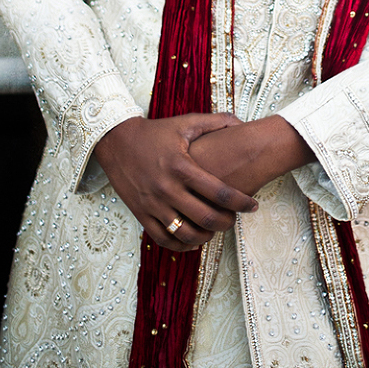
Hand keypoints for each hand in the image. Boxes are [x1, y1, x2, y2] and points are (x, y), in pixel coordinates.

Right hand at [92, 111, 294, 251]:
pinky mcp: (141, 213)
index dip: (241, 202)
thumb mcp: (185, 123)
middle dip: (227, 223)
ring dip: (206, 236)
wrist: (116, 141)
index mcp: (182, 166)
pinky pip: (163, 238)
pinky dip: (180, 245)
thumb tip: (243, 122)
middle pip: (206, 217)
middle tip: (235, 220)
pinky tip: (192, 240)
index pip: (220, 192)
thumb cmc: (155, 132)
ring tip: (214, 230)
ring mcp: (153, 204)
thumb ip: (216, 122)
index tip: (252, 206)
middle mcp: (167, 188)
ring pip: (185, 233)